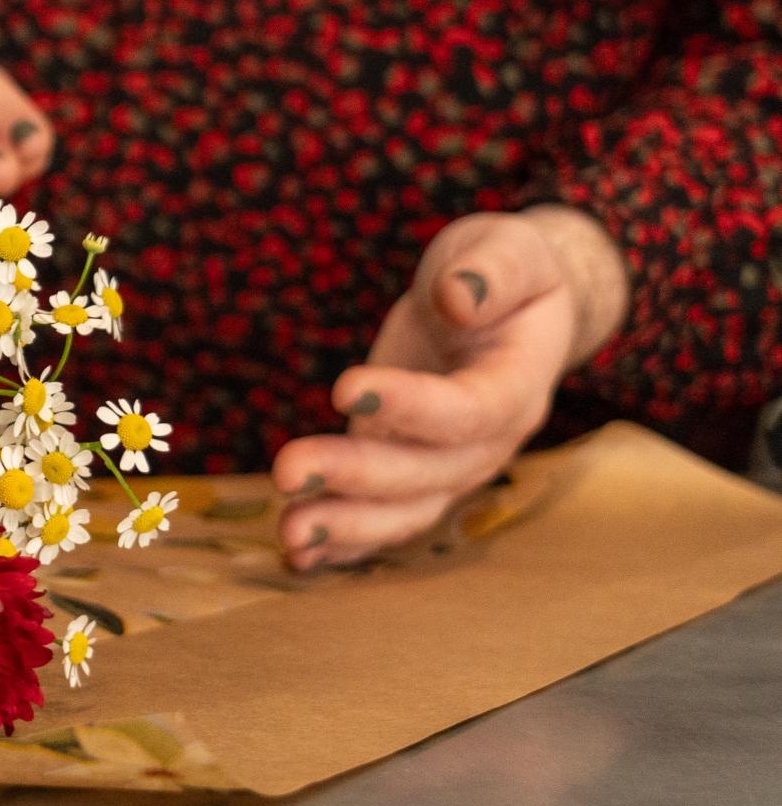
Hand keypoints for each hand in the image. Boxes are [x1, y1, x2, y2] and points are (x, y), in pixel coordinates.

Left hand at [270, 208, 630, 570]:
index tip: (343, 388)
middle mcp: (488, 440)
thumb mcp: (507, 248)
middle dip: (356, 476)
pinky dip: (342, 545)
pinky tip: (294, 557)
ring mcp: (448, 465)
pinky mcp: (409, 473)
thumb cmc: (501, 271)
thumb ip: (491, 270)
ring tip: (287, 533)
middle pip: (427, 472)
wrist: (502, 306)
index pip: (469, 409)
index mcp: (517, 384)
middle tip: (288, 471)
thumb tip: (458, 296)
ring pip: (405, 511)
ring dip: (345, 527)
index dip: (411, 406)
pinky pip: (383, 520)